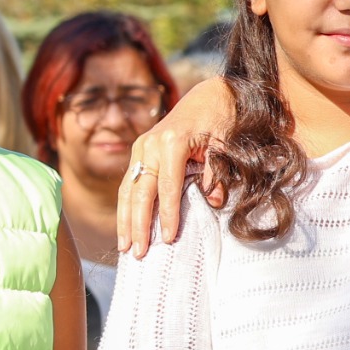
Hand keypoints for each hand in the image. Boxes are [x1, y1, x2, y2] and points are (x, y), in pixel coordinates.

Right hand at [117, 79, 235, 253]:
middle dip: (138, 225)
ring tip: (125, 248)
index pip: (167, 187)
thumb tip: (214, 202)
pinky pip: (129, 184)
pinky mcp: (139, 153)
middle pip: (140, 192)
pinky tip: (125, 228)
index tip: (168, 239)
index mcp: (172, 143)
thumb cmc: (221, 120)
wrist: (209, 95)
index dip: (166, 215)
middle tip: (137, 253)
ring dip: (125, 221)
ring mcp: (140, 148)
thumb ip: (217, 173)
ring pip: (128, 190)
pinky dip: (126, 207)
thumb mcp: (225, 144)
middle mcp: (149, 145)